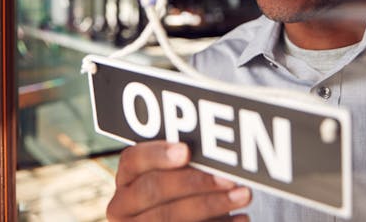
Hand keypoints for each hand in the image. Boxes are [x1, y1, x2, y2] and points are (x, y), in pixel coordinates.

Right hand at [106, 140, 250, 220]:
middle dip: (194, 182)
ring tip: (243, 195)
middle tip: (229, 178)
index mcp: (125, 181)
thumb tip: (213, 154)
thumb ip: (183, 165)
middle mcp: (122, 207)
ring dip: (211, 205)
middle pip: (153, 189)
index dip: (158, 154)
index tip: (186, 151)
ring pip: (169, 217)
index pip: (132, 160)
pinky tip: (241, 218)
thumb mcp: (172, 179)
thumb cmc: (177, 197)